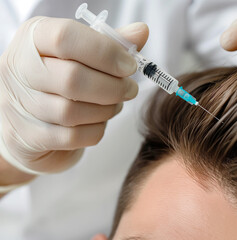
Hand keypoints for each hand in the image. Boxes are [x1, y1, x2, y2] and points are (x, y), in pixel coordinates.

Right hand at [0, 17, 148, 174]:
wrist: (34, 116)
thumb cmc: (62, 77)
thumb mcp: (84, 53)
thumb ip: (111, 43)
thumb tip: (141, 32)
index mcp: (33, 37)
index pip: (66, 37)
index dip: (105, 52)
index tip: (129, 65)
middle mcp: (18, 68)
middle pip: (72, 78)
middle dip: (113, 87)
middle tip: (130, 89)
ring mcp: (17, 104)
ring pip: (71, 112)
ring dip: (105, 110)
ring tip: (115, 104)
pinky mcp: (27, 136)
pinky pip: (71, 137)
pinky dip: (95, 130)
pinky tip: (100, 121)